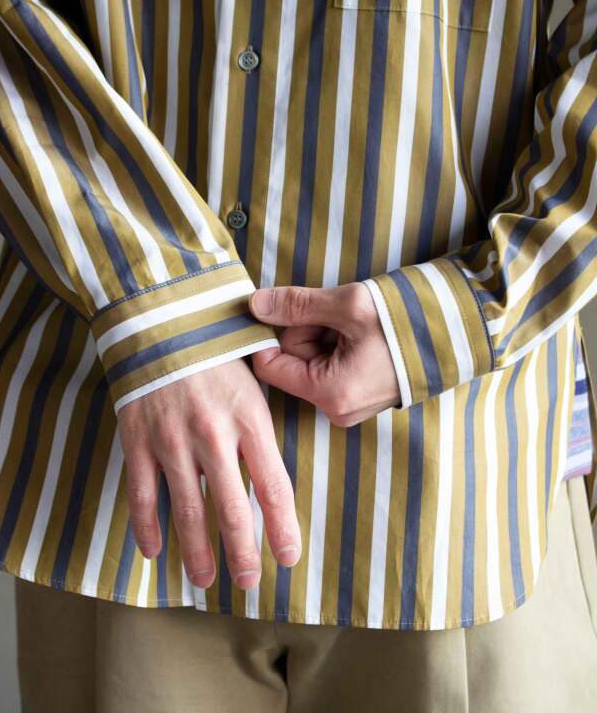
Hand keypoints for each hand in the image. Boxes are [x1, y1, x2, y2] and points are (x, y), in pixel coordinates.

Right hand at [117, 359, 301, 588]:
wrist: (161, 318)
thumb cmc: (215, 349)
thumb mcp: (252, 379)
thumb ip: (260, 425)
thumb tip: (273, 473)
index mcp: (250, 419)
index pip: (273, 486)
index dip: (282, 528)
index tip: (288, 558)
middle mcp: (213, 436)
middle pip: (231, 509)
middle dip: (242, 552)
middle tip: (247, 582)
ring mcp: (172, 440)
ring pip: (186, 511)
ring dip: (196, 551)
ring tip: (204, 579)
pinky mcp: (137, 439)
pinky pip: (141, 494)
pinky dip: (146, 526)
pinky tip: (153, 550)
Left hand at [248, 282, 400, 426]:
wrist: (459, 331)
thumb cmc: (407, 321)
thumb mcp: (348, 305)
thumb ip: (297, 305)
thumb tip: (254, 305)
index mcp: (331, 394)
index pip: (270, 366)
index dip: (269, 334)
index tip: (284, 307)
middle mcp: (337, 409)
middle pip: (292, 360)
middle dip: (309, 329)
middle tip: (341, 315)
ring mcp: (350, 404)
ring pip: (311, 359)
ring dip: (326, 333)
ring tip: (359, 324)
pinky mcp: (359, 394)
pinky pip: (331, 364)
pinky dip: (339, 342)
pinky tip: (364, 333)